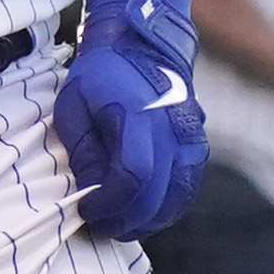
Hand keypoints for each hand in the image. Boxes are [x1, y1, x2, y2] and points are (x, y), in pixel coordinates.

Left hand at [53, 0, 207, 240]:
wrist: (143, 48)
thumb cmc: (100, 77)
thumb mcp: (74, 107)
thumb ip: (83, 152)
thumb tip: (92, 191)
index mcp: (139, 116)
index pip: (133, 177)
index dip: (109, 204)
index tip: (87, 210)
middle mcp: (173, 130)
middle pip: (156, 197)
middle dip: (124, 221)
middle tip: (100, 226)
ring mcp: (191, 140)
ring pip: (175, 200)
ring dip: (146, 221)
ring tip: (119, 223)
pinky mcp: (198, 148)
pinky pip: (186, 191)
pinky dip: (164, 209)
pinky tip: (142, 212)